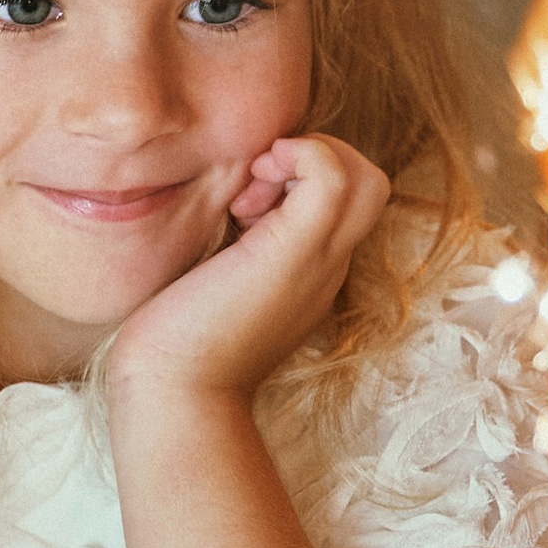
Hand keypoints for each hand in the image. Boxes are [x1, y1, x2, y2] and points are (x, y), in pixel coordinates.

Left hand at [108, 133, 389, 410]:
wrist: (176, 393)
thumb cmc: (178, 345)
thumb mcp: (219, 284)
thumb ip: (237, 249)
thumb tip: (226, 208)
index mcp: (313, 273)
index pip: (346, 203)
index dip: (303, 180)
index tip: (247, 202)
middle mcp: (328, 267)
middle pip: (370, 186)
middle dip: (316, 161)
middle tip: (255, 191)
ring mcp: (318, 261)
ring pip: (365, 178)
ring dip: (308, 159)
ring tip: (252, 194)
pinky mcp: (294, 252)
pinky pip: (332, 176)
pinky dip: (302, 155)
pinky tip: (252, 184)